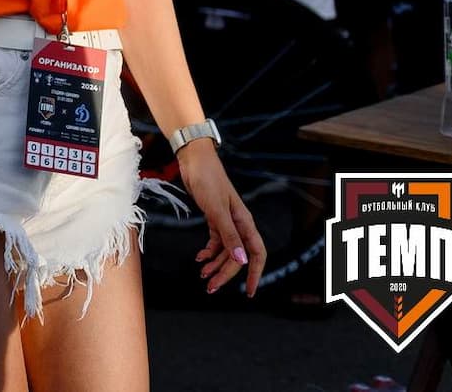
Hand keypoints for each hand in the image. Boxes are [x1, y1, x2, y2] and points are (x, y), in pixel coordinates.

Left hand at [178, 142, 265, 296]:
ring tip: (203, 275)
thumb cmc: (208, 180)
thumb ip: (229, 235)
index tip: (248, 291)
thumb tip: (240, 260)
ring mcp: (226, 222)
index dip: (254, 273)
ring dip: (215, 264)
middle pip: (237, 256)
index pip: (256, 254)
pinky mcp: (214, 218)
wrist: (194, 160)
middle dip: (226, 273)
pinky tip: (199, 258)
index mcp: (245, 223)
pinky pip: (215, 241)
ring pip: (225, 251)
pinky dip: (208, 252)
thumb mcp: (217, 210)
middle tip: (211, 287)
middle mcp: (238, 225)